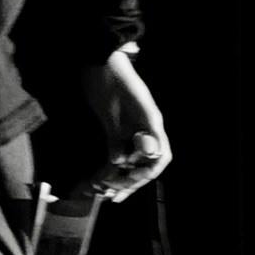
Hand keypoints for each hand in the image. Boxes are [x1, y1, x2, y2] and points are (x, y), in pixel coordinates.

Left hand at [71, 50, 178, 200]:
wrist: (96, 60)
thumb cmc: (107, 78)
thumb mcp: (113, 105)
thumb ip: (121, 132)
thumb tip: (130, 159)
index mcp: (150, 123)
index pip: (160, 157)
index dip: (146, 173)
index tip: (127, 180)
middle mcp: (144, 129)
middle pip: (144, 164)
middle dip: (128, 182)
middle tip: (109, 193)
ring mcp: (131, 129)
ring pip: (129, 162)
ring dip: (116, 178)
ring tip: (99, 191)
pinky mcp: (116, 129)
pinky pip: (116, 153)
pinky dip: (107, 167)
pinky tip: (95, 179)